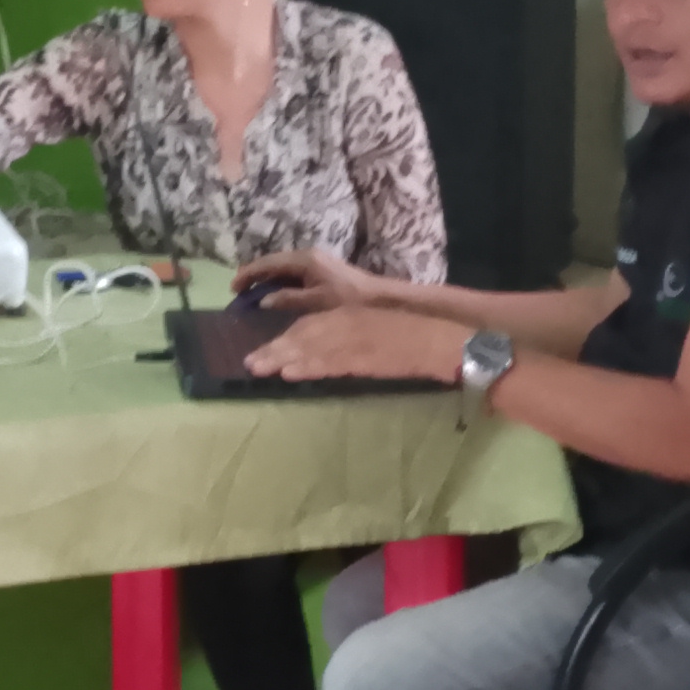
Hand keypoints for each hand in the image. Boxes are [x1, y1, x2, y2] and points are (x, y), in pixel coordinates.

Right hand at [233, 249, 391, 313]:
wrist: (376, 297)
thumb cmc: (347, 299)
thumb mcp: (316, 302)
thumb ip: (288, 299)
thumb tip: (263, 299)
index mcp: (304, 260)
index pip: (268, 263)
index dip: (249, 274)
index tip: (233, 288)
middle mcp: (306, 256)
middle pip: (272, 262)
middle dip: (254, 275)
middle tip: (237, 292)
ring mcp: (313, 261)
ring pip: (281, 267)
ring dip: (265, 278)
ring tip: (250, 294)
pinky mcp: (318, 269)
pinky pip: (290, 272)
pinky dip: (277, 281)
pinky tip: (271, 294)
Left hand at [240, 308, 468, 385]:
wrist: (441, 337)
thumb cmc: (413, 332)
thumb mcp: (375, 329)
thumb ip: (351, 339)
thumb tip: (322, 355)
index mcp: (351, 315)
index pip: (311, 325)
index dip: (286, 338)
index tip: (264, 349)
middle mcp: (348, 324)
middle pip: (304, 336)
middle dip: (275, 349)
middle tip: (248, 362)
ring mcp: (355, 342)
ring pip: (311, 350)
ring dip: (283, 359)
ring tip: (257, 368)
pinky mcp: (364, 361)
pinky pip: (330, 365)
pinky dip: (308, 368)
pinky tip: (289, 374)